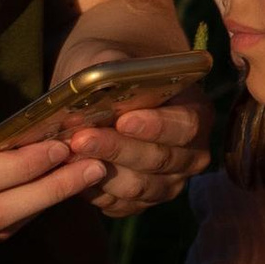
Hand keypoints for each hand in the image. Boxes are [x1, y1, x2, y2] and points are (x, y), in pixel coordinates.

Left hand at [54, 84, 212, 219]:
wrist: (108, 92)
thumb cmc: (114, 70)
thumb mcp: (111, 57)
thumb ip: (109, 70)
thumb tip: (94, 91)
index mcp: (196, 113)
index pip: (185, 126)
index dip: (156, 126)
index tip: (123, 120)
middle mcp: (190, 154)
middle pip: (158, 160)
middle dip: (117, 150)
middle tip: (82, 138)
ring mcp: (168, 183)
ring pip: (137, 187)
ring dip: (101, 172)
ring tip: (68, 153)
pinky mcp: (142, 202)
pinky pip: (119, 205)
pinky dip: (93, 190)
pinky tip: (69, 172)